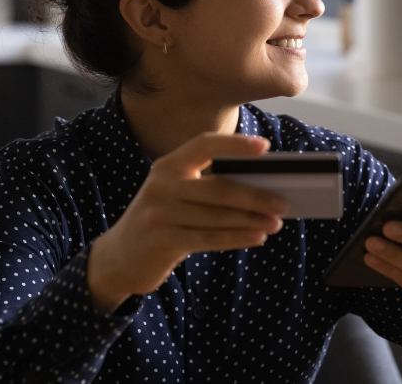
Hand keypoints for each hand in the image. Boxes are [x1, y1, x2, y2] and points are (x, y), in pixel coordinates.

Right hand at [86, 133, 288, 312]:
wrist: (118, 258)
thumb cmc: (160, 219)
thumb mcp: (174, 194)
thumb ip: (206, 186)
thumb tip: (259, 186)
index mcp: (168, 165)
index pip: (204, 144)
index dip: (234, 144)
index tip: (264, 147)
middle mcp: (162, 185)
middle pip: (218, 188)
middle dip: (255, 196)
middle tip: (282, 201)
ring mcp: (160, 214)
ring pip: (218, 216)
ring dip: (251, 220)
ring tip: (275, 222)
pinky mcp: (163, 241)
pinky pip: (209, 238)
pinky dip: (237, 238)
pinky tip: (256, 237)